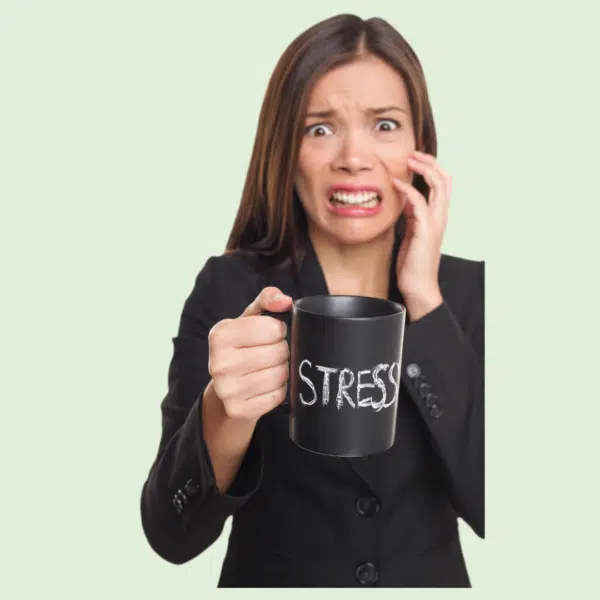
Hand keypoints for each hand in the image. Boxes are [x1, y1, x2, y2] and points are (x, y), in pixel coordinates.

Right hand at [207, 287, 292, 421]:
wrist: (226, 387)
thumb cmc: (243, 346)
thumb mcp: (250, 319)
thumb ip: (268, 300)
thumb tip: (285, 300)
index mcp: (220, 334)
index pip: (273, 328)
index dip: (279, 330)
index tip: (270, 334)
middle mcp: (218, 363)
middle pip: (279, 352)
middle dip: (283, 350)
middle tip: (272, 352)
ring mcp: (227, 390)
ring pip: (280, 375)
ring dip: (283, 370)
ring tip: (270, 367)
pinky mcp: (238, 410)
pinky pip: (278, 396)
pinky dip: (280, 390)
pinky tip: (267, 385)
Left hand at [392, 150, 449, 319]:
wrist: (418, 286)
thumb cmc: (412, 263)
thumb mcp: (411, 233)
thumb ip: (411, 216)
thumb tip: (404, 201)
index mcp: (438, 217)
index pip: (443, 185)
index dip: (432, 168)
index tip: (415, 159)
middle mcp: (440, 218)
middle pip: (445, 180)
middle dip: (430, 162)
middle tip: (413, 154)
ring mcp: (435, 224)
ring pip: (438, 187)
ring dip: (423, 170)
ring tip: (409, 161)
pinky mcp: (424, 231)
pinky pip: (419, 204)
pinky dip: (409, 190)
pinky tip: (396, 185)